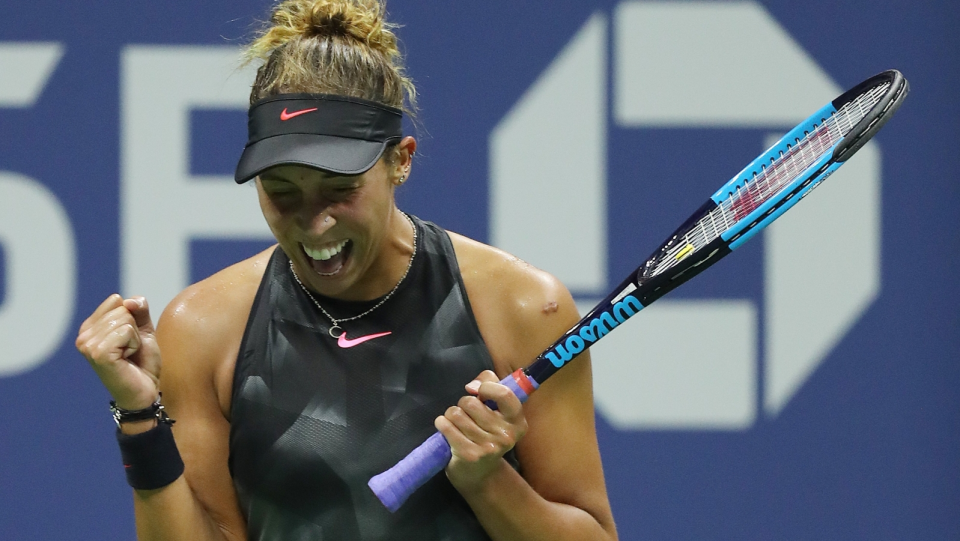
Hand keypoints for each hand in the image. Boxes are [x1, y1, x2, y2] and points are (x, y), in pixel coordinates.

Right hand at [76, 294, 161, 410]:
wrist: (145, 390)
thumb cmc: (142, 362)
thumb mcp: (143, 330)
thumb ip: (138, 309)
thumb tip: (128, 300)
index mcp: (89, 327)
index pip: (116, 300)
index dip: (132, 319)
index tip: (128, 340)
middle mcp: (83, 336)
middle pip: (122, 309)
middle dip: (134, 330)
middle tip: (129, 351)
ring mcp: (88, 345)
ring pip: (126, 319)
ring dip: (135, 339)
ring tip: (127, 356)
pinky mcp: (99, 353)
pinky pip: (127, 331)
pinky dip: (134, 344)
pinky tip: (126, 360)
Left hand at [435, 370, 527, 490]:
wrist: (480, 474)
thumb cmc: (486, 433)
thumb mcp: (495, 410)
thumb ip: (489, 384)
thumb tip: (472, 387)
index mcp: (517, 422)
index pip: (505, 394)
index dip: (487, 387)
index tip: (478, 391)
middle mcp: (506, 435)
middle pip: (472, 402)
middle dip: (463, 404)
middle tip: (467, 416)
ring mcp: (489, 447)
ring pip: (457, 413)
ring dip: (451, 415)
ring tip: (457, 424)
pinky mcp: (470, 455)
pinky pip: (447, 426)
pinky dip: (442, 423)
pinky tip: (445, 428)